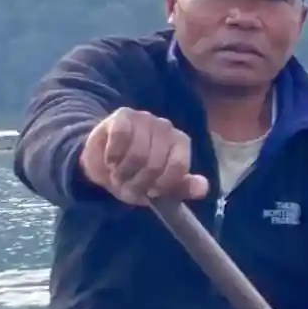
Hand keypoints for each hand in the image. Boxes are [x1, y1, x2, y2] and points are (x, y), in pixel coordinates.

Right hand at [80, 107, 210, 205]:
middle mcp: (166, 127)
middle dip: (138, 183)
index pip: (178, 166)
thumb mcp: (159, 188)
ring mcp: (145, 118)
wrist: (104, 161)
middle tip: (128, 186)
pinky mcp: (123, 115)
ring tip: (119, 175)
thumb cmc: (135, 174)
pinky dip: (113, 156)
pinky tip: (111, 160)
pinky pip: (120, 138)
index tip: (151, 193)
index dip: (163, 185)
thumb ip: (181, 188)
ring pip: (136, 154)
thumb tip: (203, 189)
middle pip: (154, 164)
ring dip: (123, 173)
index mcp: (180, 143)